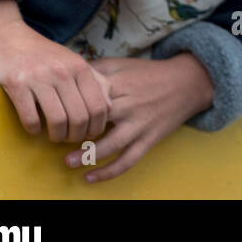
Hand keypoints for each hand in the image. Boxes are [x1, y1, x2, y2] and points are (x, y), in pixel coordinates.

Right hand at [0, 0, 111, 142]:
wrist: (5, 35)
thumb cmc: (41, 53)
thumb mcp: (72, 61)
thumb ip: (94, 81)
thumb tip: (110, 105)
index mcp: (80, 67)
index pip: (99, 106)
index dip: (97, 127)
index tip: (89, 135)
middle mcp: (63, 71)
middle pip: (80, 116)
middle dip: (77, 135)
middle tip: (70, 139)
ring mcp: (39, 77)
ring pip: (58, 120)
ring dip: (57, 136)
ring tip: (54, 136)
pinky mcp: (16, 84)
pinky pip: (30, 117)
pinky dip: (34, 129)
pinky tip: (34, 128)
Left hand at [65, 53, 215, 182]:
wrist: (189, 82)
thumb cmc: (150, 73)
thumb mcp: (123, 63)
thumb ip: (96, 68)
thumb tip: (66, 74)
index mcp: (120, 84)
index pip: (88, 96)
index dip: (69, 105)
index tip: (52, 112)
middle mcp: (129, 105)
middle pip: (97, 121)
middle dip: (74, 131)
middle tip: (53, 138)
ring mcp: (140, 124)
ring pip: (112, 144)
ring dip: (88, 155)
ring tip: (68, 162)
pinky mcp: (150, 139)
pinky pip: (129, 159)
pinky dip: (110, 171)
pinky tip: (91, 177)